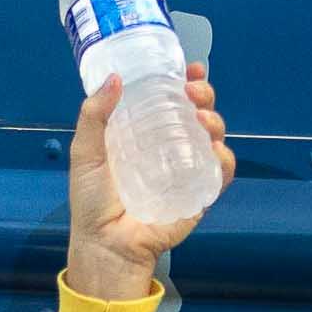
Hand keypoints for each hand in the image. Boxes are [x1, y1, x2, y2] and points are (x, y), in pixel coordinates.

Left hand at [64, 63, 227, 298]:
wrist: (106, 244)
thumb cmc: (93, 201)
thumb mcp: (86, 152)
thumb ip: (94, 115)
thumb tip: (115, 77)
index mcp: (144, 132)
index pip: (170, 99)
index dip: (184, 81)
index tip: (190, 67)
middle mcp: (169, 146)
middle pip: (197, 113)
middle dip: (203, 95)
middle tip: (193, 90)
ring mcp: (187, 169)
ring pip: (213, 137)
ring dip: (215, 121)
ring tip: (201, 118)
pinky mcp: (199, 193)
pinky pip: (221, 172)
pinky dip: (225, 158)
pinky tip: (216, 149)